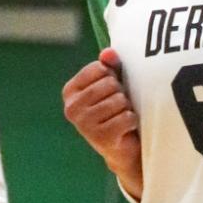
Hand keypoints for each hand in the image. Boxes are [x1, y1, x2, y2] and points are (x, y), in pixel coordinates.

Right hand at [62, 49, 141, 185]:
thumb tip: (109, 52)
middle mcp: (72, 108)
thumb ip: (108, 66)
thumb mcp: (110, 86)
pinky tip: (126, 129)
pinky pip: (127, 117)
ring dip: (127, 108)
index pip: (98, 68)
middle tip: (118, 108)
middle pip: (109, 84)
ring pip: (119, 100)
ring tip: (121, 118)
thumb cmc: (115, 112)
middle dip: (120, 93)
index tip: (110, 91)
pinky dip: (132, 121)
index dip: (112, 77)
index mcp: (70, 92)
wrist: (122, 150)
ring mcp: (84, 124)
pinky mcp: (101, 137)